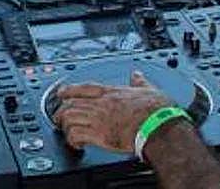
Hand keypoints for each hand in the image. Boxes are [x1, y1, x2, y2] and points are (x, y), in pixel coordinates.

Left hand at [53, 71, 174, 152]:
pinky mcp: (100, 135)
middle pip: (70, 103)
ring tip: (65, 131)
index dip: (68, 90)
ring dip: (65, 125)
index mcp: (111, 92)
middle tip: (59, 118)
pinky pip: (76, 135)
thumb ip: (140, 82)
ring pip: (69, 117)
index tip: (61, 94)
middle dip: (62, 111)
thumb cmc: (157, 111)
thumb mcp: (148, 89)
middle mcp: (101, 104)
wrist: (160, 126)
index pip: (82, 87)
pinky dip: (72, 140)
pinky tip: (76, 144)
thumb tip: (137, 76)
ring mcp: (99, 119)